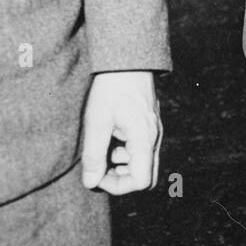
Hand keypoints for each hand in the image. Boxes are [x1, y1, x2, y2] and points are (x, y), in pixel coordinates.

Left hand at [81, 71, 162, 194]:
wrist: (127, 60)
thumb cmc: (111, 89)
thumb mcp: (97, 121)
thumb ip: (94, 155)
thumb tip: (90, 182)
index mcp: (144, 139)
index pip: (140, 181)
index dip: (117, 185)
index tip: (97, 173)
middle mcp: (154, 138)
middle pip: (145, 176)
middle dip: (121, 178)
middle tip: (100, 166)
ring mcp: (153, 131)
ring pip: (142, 163)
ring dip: (122, 164)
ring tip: (102, 147)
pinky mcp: (148, 124)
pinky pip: (140, 149)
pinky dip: (125, 151)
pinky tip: (110, 136)